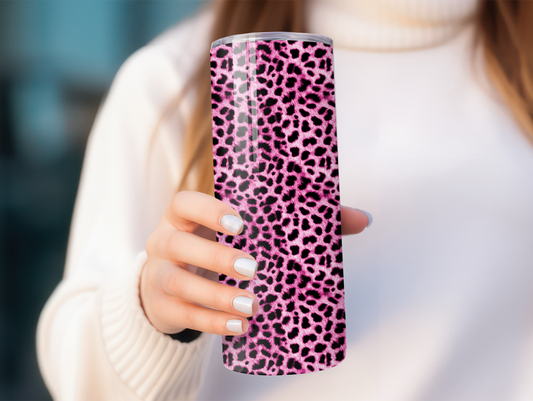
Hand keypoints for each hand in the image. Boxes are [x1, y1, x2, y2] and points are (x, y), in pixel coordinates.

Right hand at [140, 191, 370, 335]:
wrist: (173, 283)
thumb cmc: (219, 248)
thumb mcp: (245, 233)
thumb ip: (301, 223)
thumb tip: (362, 219)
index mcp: (185, 216)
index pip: (184, 202)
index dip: (209, 210)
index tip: (242, 223)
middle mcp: (165, 241)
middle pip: (180, 244)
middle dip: (217, 257)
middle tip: (254, 270)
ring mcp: (159, 274)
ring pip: (179, 283)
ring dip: (216, 296)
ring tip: (250, 306)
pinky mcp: (162, 306)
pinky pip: (183, 315)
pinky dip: (212, 322)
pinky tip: (239, 327)